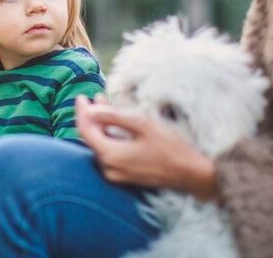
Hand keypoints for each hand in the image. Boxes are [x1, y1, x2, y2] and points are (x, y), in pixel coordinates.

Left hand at [76, 95, 219, 201]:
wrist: (191, 175)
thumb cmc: (170, 147)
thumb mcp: (142, 124)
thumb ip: (114, 116)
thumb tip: (91, 111)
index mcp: (110, 155)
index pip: (85, 130)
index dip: (82, 111)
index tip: (82, 96)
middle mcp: (108, 168)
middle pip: (91, 138)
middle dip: (91, 116)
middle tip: (95, 96)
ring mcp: (115, 174)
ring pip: (100, 144)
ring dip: (100, 125)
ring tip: (103, 104)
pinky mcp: (123, 176)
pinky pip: (109, 153)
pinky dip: (108, 136)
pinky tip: (114, 123)